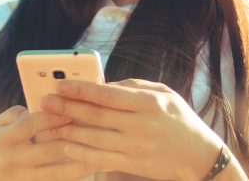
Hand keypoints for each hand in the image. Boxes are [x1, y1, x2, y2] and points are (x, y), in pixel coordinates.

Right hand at [0, 105, 101, 180]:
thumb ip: (14, 112)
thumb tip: (35, 108)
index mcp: (4, 139)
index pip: (31, 126)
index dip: (51, 117)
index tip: (71, 109)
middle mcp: (13, 161)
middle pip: (49, 150)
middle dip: (73, 138)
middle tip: (96, 128)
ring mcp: (23, 180)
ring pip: (57, 173)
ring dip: (81, 163)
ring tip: (102, 154)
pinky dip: (74, 177)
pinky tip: (91, 169)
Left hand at [41, 79, 224, 180]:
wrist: (202, 156)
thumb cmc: (180, 118)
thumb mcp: (163, 92)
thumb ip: (132, 86)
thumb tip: (102, 85)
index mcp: (148, 102)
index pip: (107, 94)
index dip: (81, 89)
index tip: (61, 84)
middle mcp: (141, 125)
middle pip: (97, 116)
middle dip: (68, 108)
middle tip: (46, 101)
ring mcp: (138, 148)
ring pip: (95, 139)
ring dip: (69, 130)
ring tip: (50, 122)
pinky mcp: (135, 165)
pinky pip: (103, 159)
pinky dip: (82, 153)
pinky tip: (66, 145)